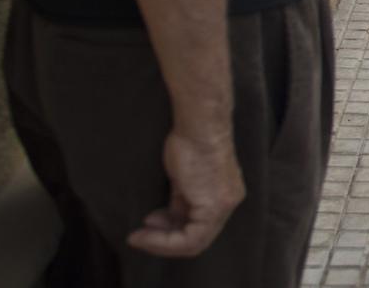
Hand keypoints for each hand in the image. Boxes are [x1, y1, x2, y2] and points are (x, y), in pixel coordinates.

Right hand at [126, 128, 244, 257]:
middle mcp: (229, 203)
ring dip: (161, 242)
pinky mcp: (216, 206)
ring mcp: (224, 206)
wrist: (199, 127)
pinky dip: (165, 240)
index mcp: (225, 196)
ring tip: (140, 235)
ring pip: (194, 242)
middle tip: (141, 236)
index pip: (200, 230)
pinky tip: (145, 232)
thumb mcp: (184, 180)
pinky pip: (191, 238)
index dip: (171, 235)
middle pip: (197, 239)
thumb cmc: (190, 143)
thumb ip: (182, 202)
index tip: (147, 227)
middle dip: (165, 241)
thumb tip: (169, 219)